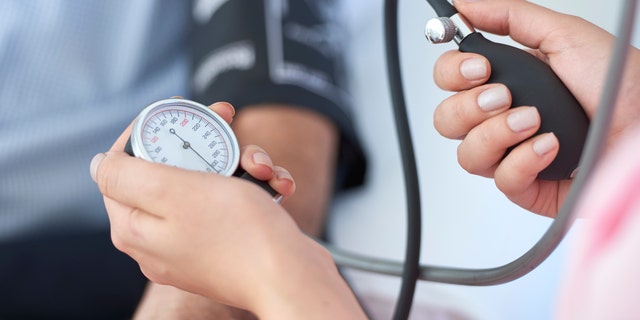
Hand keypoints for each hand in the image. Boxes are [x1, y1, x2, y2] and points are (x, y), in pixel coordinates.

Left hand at [91, 102, 363, 317]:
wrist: (293, 278)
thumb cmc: (239, 234)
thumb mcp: (173, 191)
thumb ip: (126, 174)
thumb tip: (100, 164)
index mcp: (135, 226)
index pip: (123, 164)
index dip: (149, 130)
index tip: (180, 111)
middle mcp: (160, 238)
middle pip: (171, 169)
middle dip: (206, 141)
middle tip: (228, 118)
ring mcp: (195, 242)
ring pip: (208, 181)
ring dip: (240, 163)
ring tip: (263, 167)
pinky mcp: (228, 244)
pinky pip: (234, 203)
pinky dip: (256, 187)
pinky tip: (278, 185)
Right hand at [432, 0, 639, 216]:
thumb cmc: (619, 85)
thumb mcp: (564, 35)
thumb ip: (509, 17)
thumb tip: (463, 5)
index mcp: (506, 80)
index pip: (448, 80)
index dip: (452, 73)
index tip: (480, 68)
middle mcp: (501, 118)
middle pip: (446, 119)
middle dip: (469, 107)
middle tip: (505, 96)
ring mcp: (511, 153)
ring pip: (466, 154)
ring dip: (497, 134)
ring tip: (533, 121)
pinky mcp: (526, 186)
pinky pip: (501, 179)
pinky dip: (524, 161)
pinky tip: (550, 147)